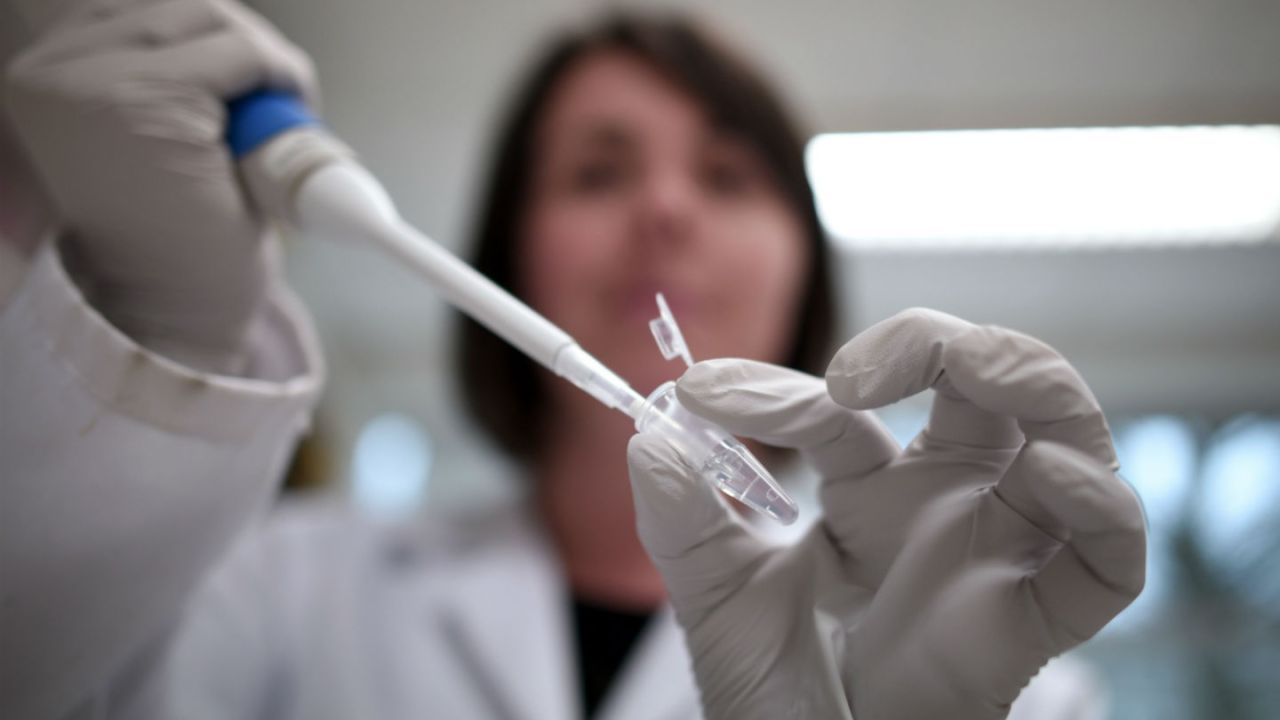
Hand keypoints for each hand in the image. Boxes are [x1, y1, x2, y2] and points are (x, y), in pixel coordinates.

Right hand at [4, 0, 315, 370]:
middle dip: (247, 50)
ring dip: (267, 65)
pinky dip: (281, 78)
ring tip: (280, 125)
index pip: (148, 10)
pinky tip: (287, 122)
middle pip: (184, 8)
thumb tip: (230, 25)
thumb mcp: (163, 134)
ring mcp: (91, 81)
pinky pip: (240, 55)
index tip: (251, 83)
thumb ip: (173, 75)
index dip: (214, 40)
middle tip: (282, 105)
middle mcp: (53, 68)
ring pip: (215, 22)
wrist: (180, 310)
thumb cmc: (179, 232)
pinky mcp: (143, 100)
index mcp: (49, 71)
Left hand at [627, 308, 1145, 719]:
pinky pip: (1108, 556)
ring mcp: (997, 549)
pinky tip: (1047, 476)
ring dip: (1032, 380)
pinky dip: (1099, 507)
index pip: (841, 412)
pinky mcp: (1036, 615)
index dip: (776, 393)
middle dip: (935, 341)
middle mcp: (943, 500)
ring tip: (972, 362)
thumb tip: (647, 438)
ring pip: (1064, 432)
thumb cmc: (776, 691)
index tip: (701, 395)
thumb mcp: (719, 599)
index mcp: (869, 490)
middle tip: (852, 371)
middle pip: (982, 380)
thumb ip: (683, 521)